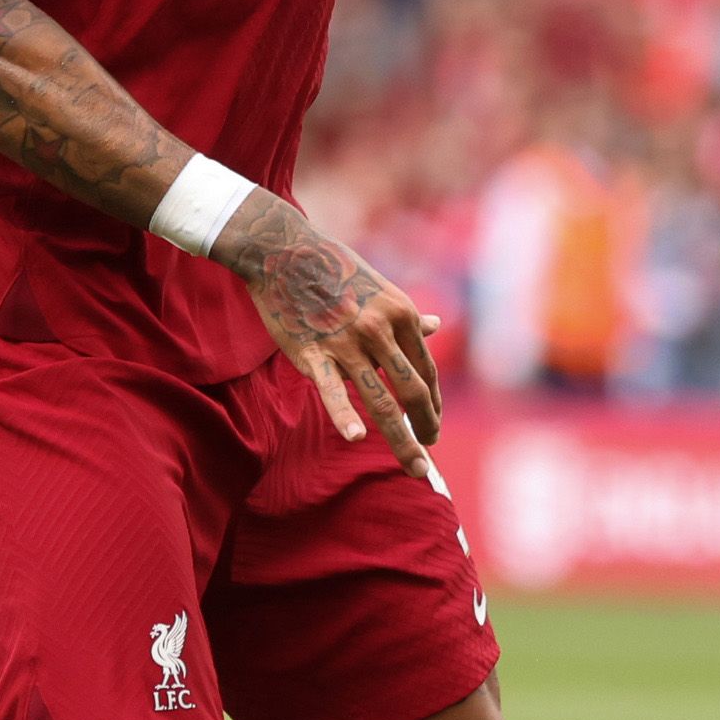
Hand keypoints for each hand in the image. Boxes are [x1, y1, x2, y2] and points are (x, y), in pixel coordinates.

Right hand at [211, 193, 445, 479]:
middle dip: (427, 427)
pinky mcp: (312, 352)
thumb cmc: (333, 270)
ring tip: (415, 467)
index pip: (425, 371)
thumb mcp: (379, 289)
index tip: (433, 422)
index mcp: (401, 313)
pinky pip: (332, 390)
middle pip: (413, 392)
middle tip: (429, 453)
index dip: (433, 403)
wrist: (282, 252)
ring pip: (382, 402)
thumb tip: (437, 327)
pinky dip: (344, 415)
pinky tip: (357, 437)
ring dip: (403, 441)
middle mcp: (380, 329)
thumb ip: (407, 316)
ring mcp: (347, 343)